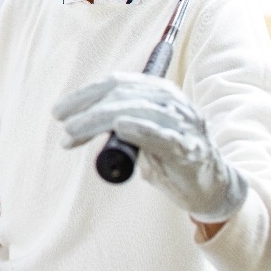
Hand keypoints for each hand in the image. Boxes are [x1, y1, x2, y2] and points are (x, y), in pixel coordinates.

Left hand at [53, 71, 247, 222]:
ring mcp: (181, 123)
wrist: (211, 187)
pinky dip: (140, 129)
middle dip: (85, 109)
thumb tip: (75, 124)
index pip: (116, 83)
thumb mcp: (140, 135)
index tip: (59, 111)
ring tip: (73, 134)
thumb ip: (116, 123)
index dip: (84, 95)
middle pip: (121, 96)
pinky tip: (120, 127)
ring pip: (134, 111)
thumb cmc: (170, 159)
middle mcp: (170, 101)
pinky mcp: (188, 148)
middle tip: (62, 126)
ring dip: (98, 121)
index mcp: (158, 92)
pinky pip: (161, 135)